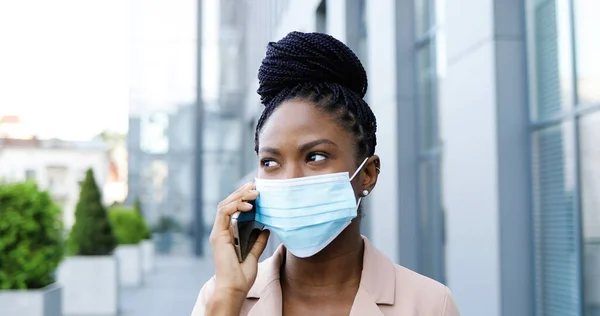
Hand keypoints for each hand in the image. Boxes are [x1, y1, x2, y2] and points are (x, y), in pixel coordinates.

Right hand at [209, 182, 269, 300]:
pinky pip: (224, 213)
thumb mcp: (253, 254)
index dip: (243, 197)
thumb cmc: (241, 275)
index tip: (256, 190)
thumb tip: (265, 228)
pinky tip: (249, 206)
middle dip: (242, 192)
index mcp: (227, 234)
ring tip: (255, 192)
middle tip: (255, 184)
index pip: (232, 209)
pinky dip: (236, 206)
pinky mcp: (218, 235)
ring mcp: (218, 232)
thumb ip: (258, 241)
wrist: (234, 288)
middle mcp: (221, 231)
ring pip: (225, 205)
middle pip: (228, 203)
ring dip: (240, 196)